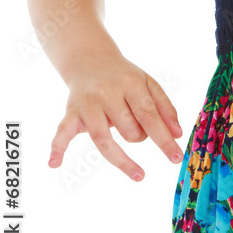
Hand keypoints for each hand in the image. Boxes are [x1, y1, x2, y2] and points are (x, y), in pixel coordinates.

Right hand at [48, 53, 183, 181]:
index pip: (149, 115)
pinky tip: (54, 164)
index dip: (163, 139)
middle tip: (139, 131)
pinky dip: (57, 148)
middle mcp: (107, 93)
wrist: (91, 61)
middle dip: (140, 137)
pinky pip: (62, 132)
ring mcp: (87, 104)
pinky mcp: (71, 113)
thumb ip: (165, 108)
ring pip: (103, 139)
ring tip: (138, 172)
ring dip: (122, 159)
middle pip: (128, 130)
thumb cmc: (125, 77)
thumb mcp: (148, 84)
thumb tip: (177, 134)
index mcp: (131, 84)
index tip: (176, 158)